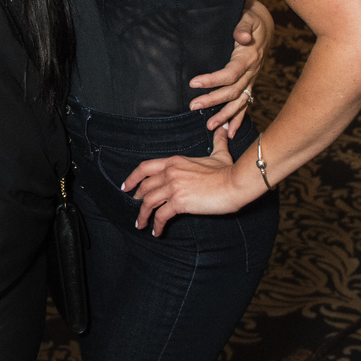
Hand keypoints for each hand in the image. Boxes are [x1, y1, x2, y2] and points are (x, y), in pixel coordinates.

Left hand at [123, 126, 237, 236]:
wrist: (235, 182)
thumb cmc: (228, 170)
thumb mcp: (219, 153)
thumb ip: (217, 141)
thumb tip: (222, 128)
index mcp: (175, 161)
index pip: (145, 167)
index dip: (133, 177)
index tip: (126, 186)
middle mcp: (170, 172)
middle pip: (144, 186)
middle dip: (136, 198)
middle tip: (135, 207)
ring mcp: (174, 186)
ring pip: (148, 202)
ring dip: (142, 215)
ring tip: (141, 225)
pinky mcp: (180, 201)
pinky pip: (161, 215)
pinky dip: (156, 225)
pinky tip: (157, 232)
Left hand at [188, 0, 273, 135]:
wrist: (264, 25)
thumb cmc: (251, 19)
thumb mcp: (248, 18)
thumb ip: (243, 28)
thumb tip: (241, 37)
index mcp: (248, 57)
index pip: (230, 73)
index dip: (213, 80)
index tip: (193, 82)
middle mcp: (251, 72)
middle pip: (232, 91)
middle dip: (213, 101)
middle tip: (193, 105)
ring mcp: (252, 79)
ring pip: (239, 102)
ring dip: (225, 115)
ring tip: (209, 126)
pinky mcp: (250, 83)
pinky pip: (246, 103)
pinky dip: (239, 118)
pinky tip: (229, 131)